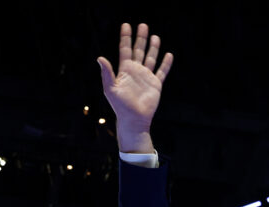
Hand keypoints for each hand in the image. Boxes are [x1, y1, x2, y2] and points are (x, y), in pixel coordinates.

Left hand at [97, 22, 173, 152]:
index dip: (125, 37)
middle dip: (140, 38)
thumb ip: (107, 73)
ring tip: (154, 36)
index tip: (126, 25)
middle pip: (139, 50)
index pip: (125, 49)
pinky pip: (162, 71)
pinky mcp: (156, 84)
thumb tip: (99, 58)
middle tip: (142, 25)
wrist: (134, 120)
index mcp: (125, 70)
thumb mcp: (110, 88)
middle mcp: (136, 71)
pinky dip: (166, 63)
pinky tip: (168, 54)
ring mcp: (146, 77)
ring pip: (150, 58)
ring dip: (153, 47)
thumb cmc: (120, 106)